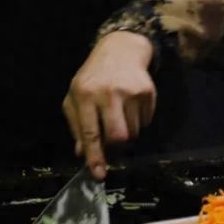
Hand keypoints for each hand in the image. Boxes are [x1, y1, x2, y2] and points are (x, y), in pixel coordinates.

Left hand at [62, 32, 155, 180]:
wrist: (121, 49)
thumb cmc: (92, 78)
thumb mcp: (75, 98)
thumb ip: (76, 126)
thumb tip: (82, 153)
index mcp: (84, 95)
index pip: (90, 133)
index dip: (95, 157)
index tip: (98, 174)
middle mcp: (108, 93)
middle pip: (118, 137)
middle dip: (116, 147)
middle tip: (112, 142)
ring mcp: (130, 92)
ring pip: (133, 133)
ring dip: (127, 133)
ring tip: (119, 116)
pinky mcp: (148, 92)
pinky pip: (145, 122)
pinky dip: (138, 122)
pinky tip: (130, 106)